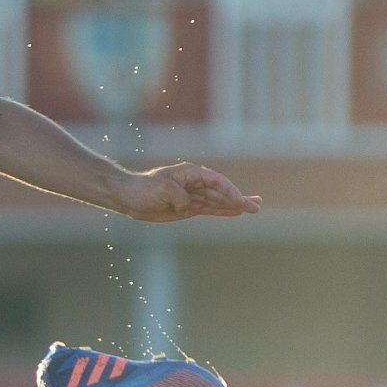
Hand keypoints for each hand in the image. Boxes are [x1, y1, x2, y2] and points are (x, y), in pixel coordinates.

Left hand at [113, 162, 261, 222]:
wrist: (128, 198)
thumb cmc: (143, 189)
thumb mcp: (161, 189)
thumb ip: (179, 196)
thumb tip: (189, 204)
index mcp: (190, 173)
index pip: (216, 181)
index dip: (230, 191)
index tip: (240, 202)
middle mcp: (194, 183)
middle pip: (222, 191)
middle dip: (239, 199)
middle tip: (258, 205)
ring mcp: (192, 196)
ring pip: (218, 201)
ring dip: (235, 205)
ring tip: (254, 209)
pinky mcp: (188, 207)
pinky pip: (209, 209)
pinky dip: (222, 211)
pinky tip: (235, 212)